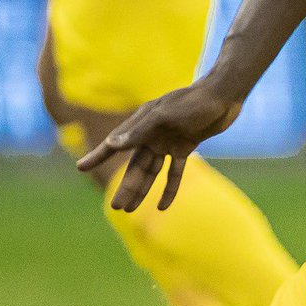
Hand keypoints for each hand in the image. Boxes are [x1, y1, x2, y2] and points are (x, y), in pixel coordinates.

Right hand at [76, 83, 243, 210]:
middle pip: (136, 165)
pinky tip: (162, 206)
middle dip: (126, 186)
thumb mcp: (165, 115)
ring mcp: (168, 141)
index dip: (99, 156)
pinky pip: (174, 172)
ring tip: (130, 210)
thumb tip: (113, 144)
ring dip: (143, 190)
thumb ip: (140, 130)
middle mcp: (152, 134)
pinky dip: (169, 188)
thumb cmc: (194, 101)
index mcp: (142, 122)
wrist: (224, 95)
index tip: (81, 168)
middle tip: (116, 207)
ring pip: (152, 171)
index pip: (116, 143)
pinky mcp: (185, 146)